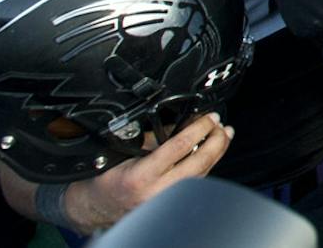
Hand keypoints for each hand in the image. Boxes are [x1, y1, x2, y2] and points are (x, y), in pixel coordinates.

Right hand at [63, 113, 231, 231]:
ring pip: (202, 173)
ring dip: (217, 152)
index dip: (199, 128)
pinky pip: (196, 181)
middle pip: (200, 162)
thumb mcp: (124, 151)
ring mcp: (166, 199)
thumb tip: (184, 121)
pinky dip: (207, 164)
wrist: (98, 205)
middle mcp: (157, 190)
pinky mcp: (172, 202)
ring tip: (224, 134)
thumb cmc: (106, 177)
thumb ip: (154, 138)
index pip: (180, 146)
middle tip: (222, 125)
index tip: (209, 117)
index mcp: (142, 175)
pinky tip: (212, 152)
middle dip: (216, 141)